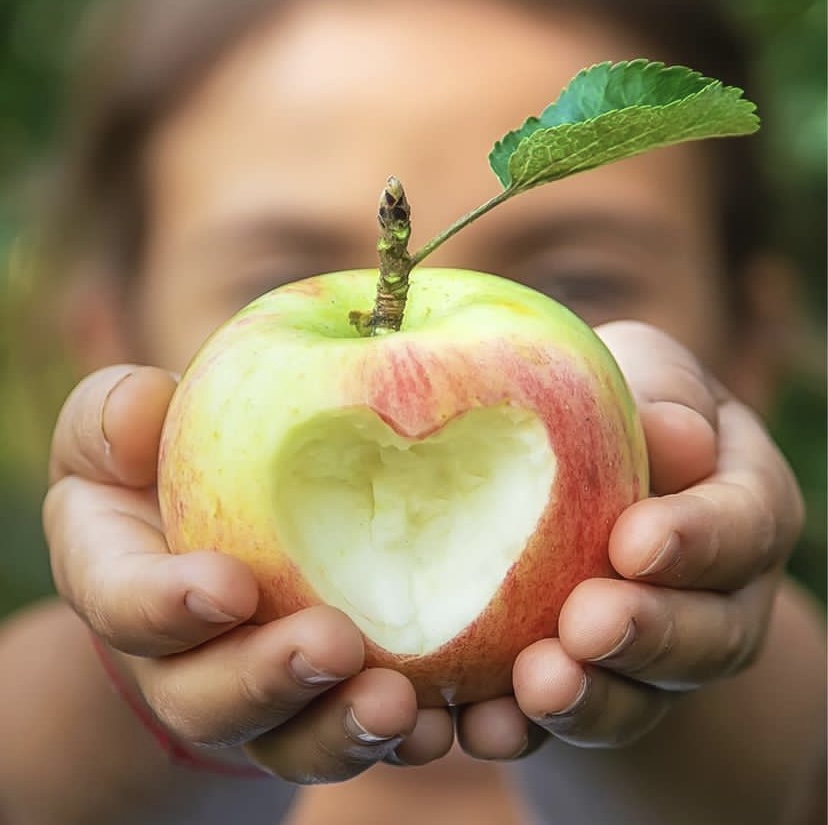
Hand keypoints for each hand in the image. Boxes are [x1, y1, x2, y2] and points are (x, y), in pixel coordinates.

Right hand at [43, 365, 455, 780]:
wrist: (220, 531)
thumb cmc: (171, 464)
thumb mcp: (127, 423)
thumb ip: (116, 415)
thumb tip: (142, 405)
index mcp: (125, 583)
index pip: (124, 605)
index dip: (167, 607)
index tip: (231, 587)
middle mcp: (183, 660)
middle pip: (207, 698)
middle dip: (268, 679)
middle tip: (333, 644)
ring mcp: (258, 692)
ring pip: (288, 739)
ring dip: (341, 730)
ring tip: (398, 703)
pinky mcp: (324, 701)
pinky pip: (357, 736)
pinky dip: (403, 739)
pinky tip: (444, 722)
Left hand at [452, 321, 803, 757]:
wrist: (566, 470)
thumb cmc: (607, 403)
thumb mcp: (638, 373)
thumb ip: (659, 396)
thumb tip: (673, 435)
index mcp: (740, 503)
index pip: (743, 525)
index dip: (697, 540)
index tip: (634, 542)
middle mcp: (716, 593)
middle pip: (708, 633)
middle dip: (649, 633)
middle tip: (586, 625)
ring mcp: (657, 652)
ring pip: (644, 695)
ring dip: (593, 698)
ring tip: (537, 686)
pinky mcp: (592, 683)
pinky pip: (569, 720)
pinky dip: (527, 728)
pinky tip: (483, 724)